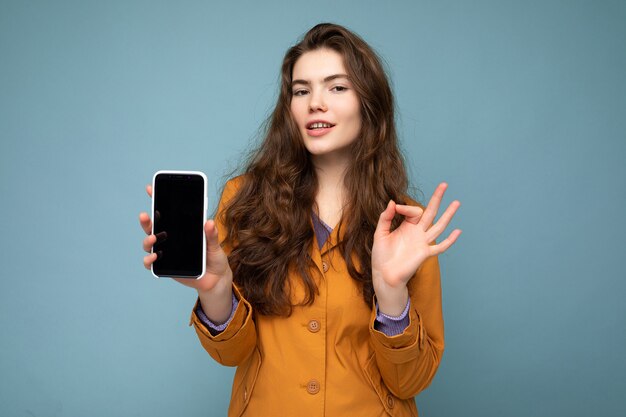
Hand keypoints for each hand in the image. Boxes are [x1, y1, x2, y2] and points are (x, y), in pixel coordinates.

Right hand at [139, 184, 232, 293]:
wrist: (216, 279)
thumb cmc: (214, 258)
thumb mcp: (215, 244)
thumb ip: (211, 235)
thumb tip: (209, 222)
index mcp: (182, 229)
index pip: (167, 213)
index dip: (157, 200)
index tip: (151, 189)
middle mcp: (171, 239)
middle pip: (153, 227)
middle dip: (147, 220)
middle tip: (145, 215)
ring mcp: (166, 253)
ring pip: (149, 243)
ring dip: (148, 239)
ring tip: (153, 238)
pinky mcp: (165, 267)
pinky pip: (151, 263)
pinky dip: (149, 259)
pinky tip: (153, 256)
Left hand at [371, 183, 460, 313]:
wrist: (384, 274)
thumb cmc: (381, 255)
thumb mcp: (380, 233)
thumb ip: (385, 218)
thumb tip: (392, 202)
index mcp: (407, 226)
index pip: (413, 210)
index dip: (406, 207)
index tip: (395, 208)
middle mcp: (417, 232)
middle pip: (430, 212)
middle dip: (437, 198)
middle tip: (444, 184)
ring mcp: (422, 242)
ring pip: (439, 226)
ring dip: (448, 215)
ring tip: (456, 202)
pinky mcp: (425, 253)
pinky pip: (440, 247)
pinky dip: (449, 240)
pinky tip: (458, 232)